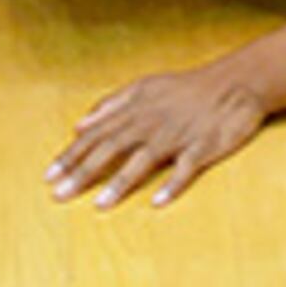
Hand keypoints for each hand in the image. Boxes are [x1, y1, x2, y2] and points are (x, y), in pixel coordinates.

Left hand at [48, 62, 268, 208]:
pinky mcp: (203, 146)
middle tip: (60, 194)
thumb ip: (111, 105)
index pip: (96, 135)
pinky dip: (173, 183)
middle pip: (113, 148)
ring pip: (144, 160)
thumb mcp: (145, 87)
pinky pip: (186, 167)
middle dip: (85, 172)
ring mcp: (178, 135)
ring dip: (122, 182)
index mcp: (136, 109)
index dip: (72, 155)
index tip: (48, 175)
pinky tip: (158, 201)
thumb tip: (80, 125)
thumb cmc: (187, 88)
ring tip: (100, 204)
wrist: (236, 82)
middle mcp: (151, 122)